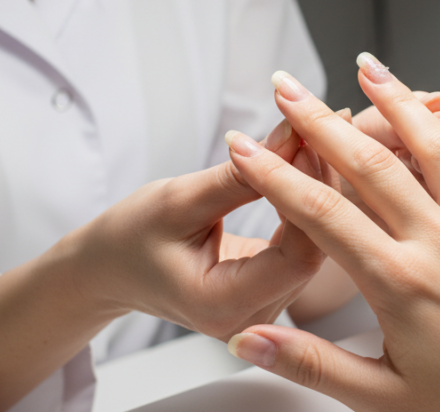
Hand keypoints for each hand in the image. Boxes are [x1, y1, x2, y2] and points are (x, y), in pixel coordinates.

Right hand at [69, 120, 324, 340]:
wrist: (108, 268)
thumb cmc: (131, 237)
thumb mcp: (178, 199)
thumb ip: (237, 177)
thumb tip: (291, 138)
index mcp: (225, 305)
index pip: (296, 253)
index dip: (310, 192)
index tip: (308, 138)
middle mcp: (254, 318)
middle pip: (315, 247)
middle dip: (323, 180)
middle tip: (331, 121)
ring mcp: (267, 307)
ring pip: (317, 242)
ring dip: (321, 182)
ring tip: (329, 129)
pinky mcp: (273, 286)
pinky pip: (305, 239)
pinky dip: (310, 196)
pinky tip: (315, 156)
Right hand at [223, 57, 439, 411]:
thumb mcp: (382, 398)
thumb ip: (311, 363)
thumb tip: (249, 341)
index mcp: (399, 284)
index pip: (320, 214)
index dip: (274, 175)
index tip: (244, 145)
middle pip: (369, 163)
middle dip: (320, 119)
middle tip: (288, 86)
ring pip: (436, 148)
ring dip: (399, 101)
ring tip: (367, 66)